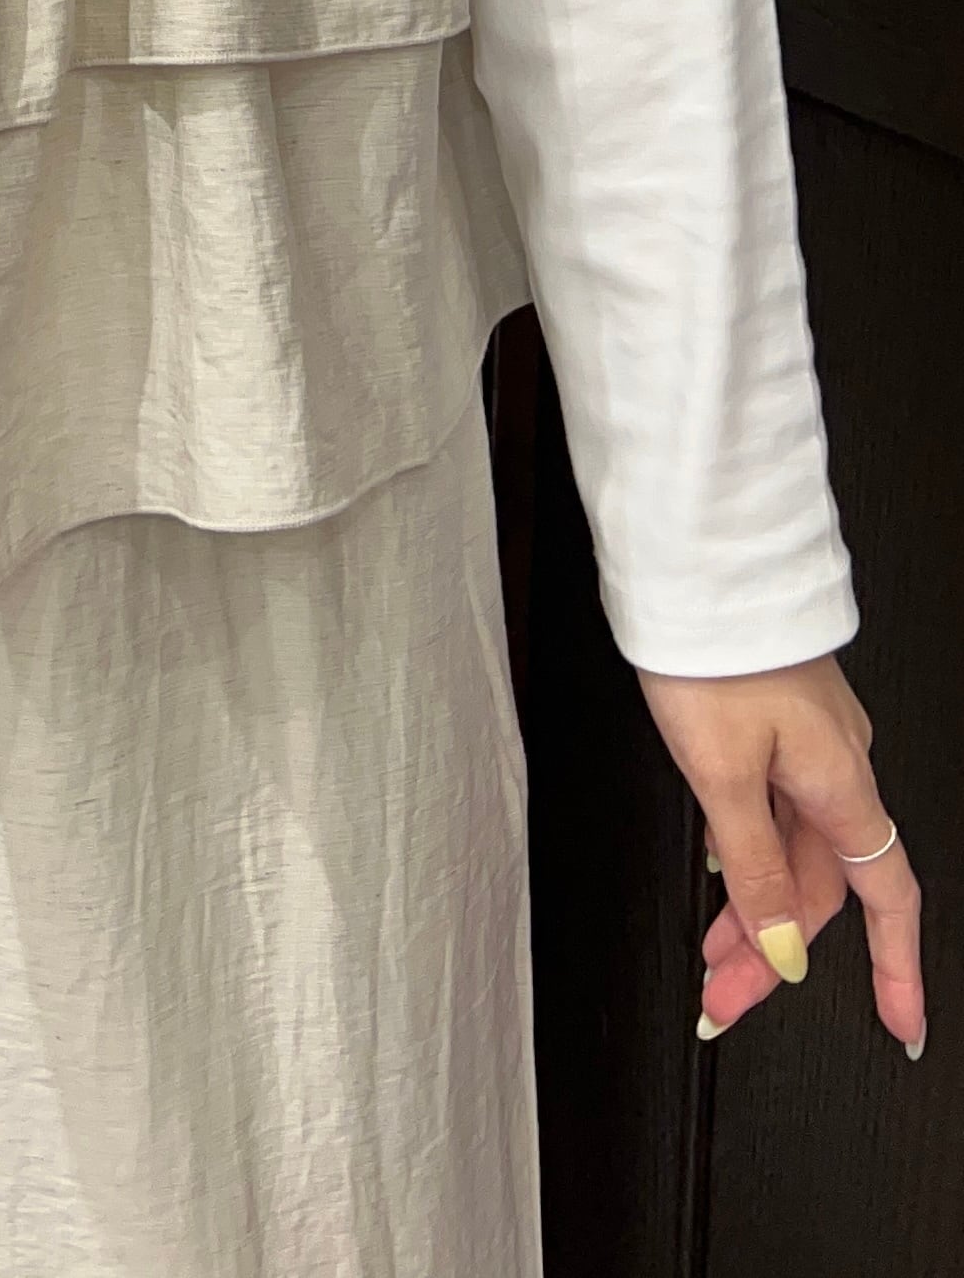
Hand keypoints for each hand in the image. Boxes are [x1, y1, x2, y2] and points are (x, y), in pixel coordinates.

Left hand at [639, 653, 922, 1055]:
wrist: (695, 567)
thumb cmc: (712, 651)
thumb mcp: (721, 773)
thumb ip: (753, 865)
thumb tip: (782, 945)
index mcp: (841, 785)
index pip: (885, 900)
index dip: (895, 969)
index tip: (900, 1027)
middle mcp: (835, 766)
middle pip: (820, 885)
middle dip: (777, 952)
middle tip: (727, 996)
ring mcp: (807, 741)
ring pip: (791, 849)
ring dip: (754, 906)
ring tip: (710, 951)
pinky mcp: (773, 720)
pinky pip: (772, 808)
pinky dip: (745, 853)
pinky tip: (716, 870)